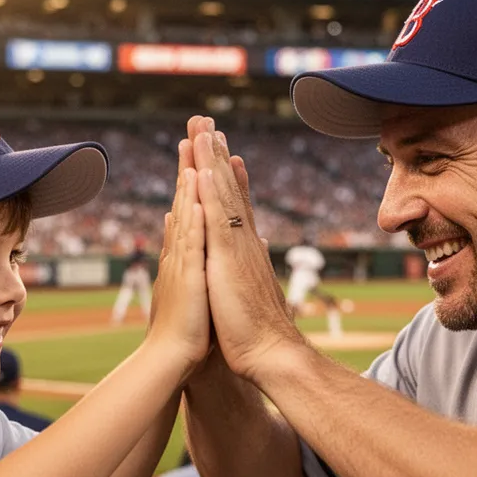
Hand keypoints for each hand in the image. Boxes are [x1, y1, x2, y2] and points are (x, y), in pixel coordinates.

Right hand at [145, 161, 208, 371]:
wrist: (172, 361)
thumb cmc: (186, 334)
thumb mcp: (193, 292)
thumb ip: (191, 269)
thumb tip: (194, 254)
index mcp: (184, 256)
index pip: (189, 209)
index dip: (192, 179)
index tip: (196, 151)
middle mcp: (179, 253)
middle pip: (184, 201)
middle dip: (189, 164)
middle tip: (193, 130)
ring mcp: (181, 262)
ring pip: (184, 212)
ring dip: (188, 178)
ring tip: (191, 147)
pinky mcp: (187, 277)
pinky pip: (189, 240)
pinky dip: (191, 216)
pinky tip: (192, 193)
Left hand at [191, 125, 302, 380]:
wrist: (270, 354)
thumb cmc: (255, 333)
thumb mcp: (246, 295)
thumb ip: (247, 273)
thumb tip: (252, 259)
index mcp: (244, 251)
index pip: (234, 206)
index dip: (227, 176)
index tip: (221, 151)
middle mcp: (244, 241)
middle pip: (229, 189)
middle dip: (217, 155)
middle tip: (208, 123)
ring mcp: (239, 247)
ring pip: (224, 195)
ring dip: (213, 161)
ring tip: (205, 129)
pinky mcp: (230, 259)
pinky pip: (220, 217)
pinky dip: (213, 191)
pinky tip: (205, 168)